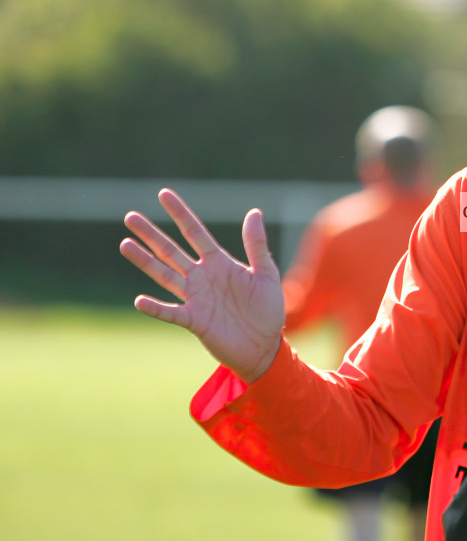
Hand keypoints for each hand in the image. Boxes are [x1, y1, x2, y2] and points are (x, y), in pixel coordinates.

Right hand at [120, 188, 284, 382]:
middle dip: (151, 234)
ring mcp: (195, 298)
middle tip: (130, 216)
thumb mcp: (265, 273)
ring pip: (164, 275)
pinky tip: (139, 299)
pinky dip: (156, 307)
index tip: (163, 194)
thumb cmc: (267, 309)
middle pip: (172, 251)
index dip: (180, 214)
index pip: (196, 233)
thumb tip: (254, 211)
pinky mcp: (194, 321)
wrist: (265, 346)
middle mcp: (202, 277)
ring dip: (145, 261)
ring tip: (125, 244)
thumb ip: (257, 245)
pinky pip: (171, 312)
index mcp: (220, 263)